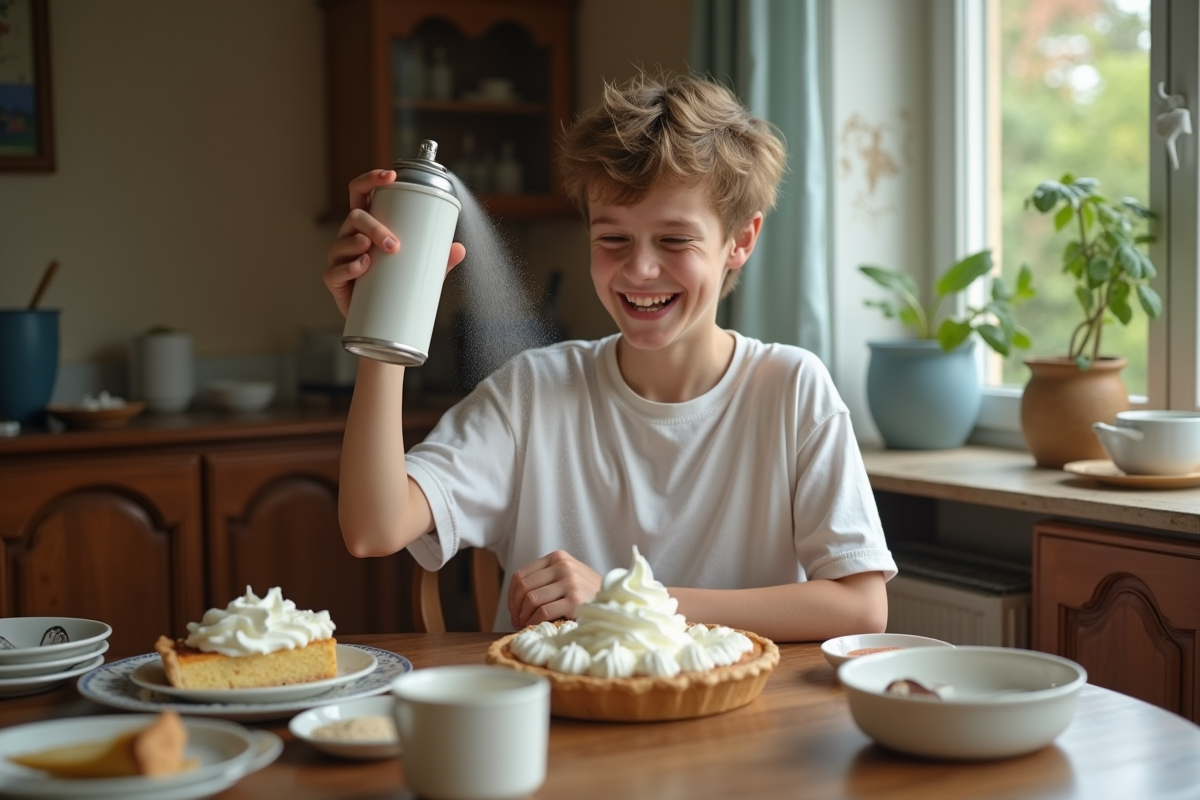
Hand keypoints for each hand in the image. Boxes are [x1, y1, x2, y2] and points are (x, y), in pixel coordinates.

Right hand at [323, 169, 466, 317]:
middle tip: (394, 244)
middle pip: (355, 217)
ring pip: (341, 242)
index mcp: (367, 225)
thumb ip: (439, 260)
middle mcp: (350, 236)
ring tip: (374, 252)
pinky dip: (349, 268)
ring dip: (358, 243)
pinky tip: (362, 266)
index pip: (362, 193)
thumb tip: (459, 249)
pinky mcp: (335, 281)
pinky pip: (334, 271)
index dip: (371, 179)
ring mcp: (340, 258)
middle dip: (374, 226)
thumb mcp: (421, 270)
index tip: (391, 176)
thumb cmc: (395, 284)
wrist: (379, 318)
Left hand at [507, 550, 601, 628]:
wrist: (615, 601)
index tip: (513, 609)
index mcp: (558, 557)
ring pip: (531, 600)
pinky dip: (534, 622)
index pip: (521, 575)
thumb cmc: (586, 592)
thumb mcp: (567, 575)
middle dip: (515, 607)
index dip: (512, 595)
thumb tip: (515, 597)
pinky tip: (535, 627)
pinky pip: (543, 612)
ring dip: (523, 616)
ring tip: (525, 624)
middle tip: (516, 621)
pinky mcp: (575, 600)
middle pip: (524, 587)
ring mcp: (570, 582)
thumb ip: (545, 578)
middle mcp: (563, 566)